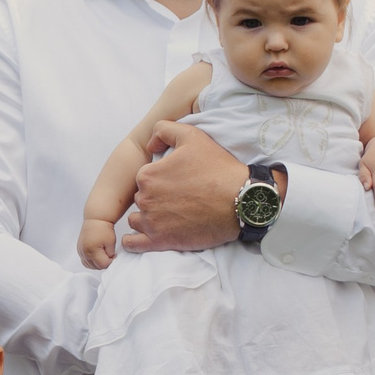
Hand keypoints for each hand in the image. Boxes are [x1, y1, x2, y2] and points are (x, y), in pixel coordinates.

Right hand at [77, 218, 120, 269]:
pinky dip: (92, 261)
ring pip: (90, 266)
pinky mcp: (79, 250)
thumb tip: (109, 261)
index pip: (103, 265)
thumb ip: (111, 255)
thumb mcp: (111, 243)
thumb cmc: (103, 228)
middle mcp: (84, 252)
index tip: (113, 255)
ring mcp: (80, 251)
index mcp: (92, 251)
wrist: (95, 219)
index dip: (110, 261)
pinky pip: (85, 261)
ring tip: (103, 254)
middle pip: (96, 267)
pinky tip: (97, 255)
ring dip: (97, 263)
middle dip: (104, 262)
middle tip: (109, 254)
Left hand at [125, 123, 248, 252]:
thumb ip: (164, 130)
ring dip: (146, 218)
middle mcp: (145, 199)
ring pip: (137, 219)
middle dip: (155, 198)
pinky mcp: (160, 242)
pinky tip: (141, 238)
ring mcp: (151, 222)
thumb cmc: (218, 169)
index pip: (143, 178)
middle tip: (178, 199)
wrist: (241, 201)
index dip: (159, 179)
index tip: (176, 182)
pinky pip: (133, 244)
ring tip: (168, 217)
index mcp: (148, 175)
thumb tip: (150, 146)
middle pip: (141, 198)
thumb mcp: (192, 136)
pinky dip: (134, 242)